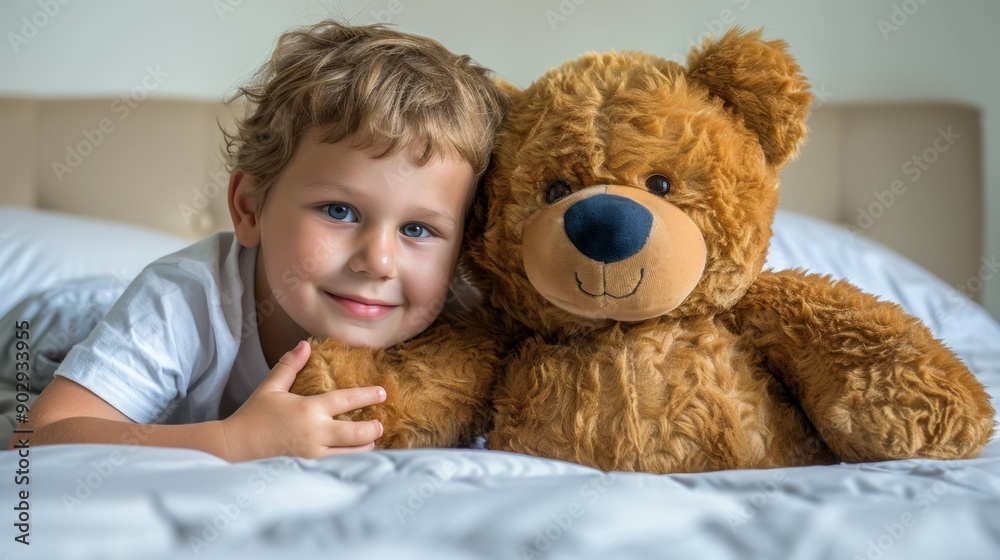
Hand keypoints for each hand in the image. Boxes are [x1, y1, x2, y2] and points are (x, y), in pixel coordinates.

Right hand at [220, 341, 385, 460]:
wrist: (235, 448)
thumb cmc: (253, 416)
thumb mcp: (271, 387)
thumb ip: (290, 365)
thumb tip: (305, 344)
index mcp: (309, 409)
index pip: (347, 400)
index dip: (368, 395)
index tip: (383, 393)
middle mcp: (316, 433)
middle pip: (358, 433)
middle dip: (374, 429)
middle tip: (380, 423)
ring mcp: (314, 454)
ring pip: (353, 454)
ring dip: (365, 447)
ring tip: (370, 441)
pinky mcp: (310, 469)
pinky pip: (339, 466)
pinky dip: (351, 461)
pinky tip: (354, 457)